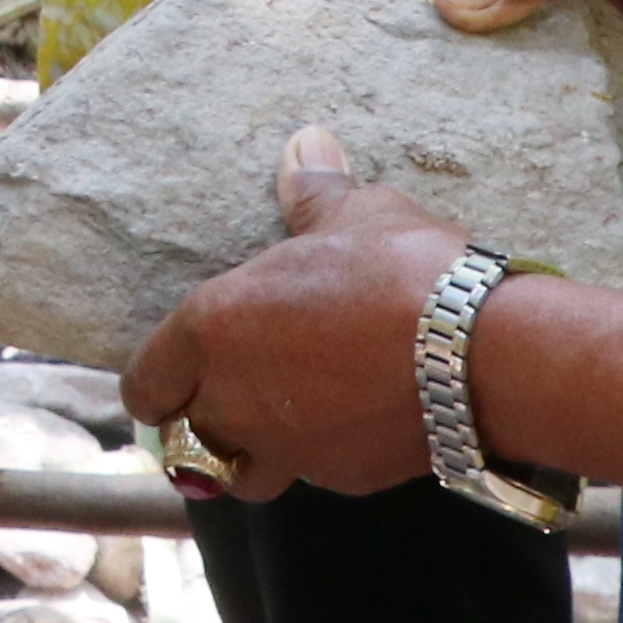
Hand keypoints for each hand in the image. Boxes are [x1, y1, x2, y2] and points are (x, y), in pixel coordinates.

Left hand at [127, 128, 468, 501]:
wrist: (477, 356)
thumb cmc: (398, 272)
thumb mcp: (354, 214)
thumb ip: (313, 194)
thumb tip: (304, 144)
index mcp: (214, 331)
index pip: (145, 382)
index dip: (152, 381)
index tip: (165, 375)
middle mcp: (236, 401)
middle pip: (185, 435)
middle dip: (197, 420)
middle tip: (223, 391)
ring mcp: (289, 449)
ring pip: (241, 471)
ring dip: (246, 452)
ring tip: (276, 416)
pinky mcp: (341, 478)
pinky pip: (308, 474)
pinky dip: (315, 455)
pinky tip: (348, 419)